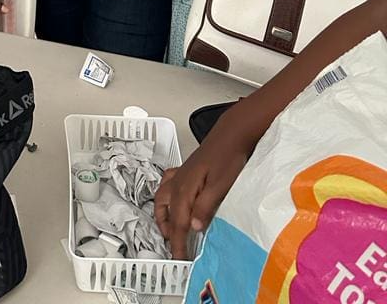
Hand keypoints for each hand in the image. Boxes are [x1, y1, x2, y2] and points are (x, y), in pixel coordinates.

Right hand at [153, 131, 249, 258]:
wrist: (232, 134)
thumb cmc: (228, 157)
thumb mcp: (221, 185)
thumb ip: (206, 207)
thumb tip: (192, 227)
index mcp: (185, 189)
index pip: (178, 223)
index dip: (178, 243)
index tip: (180, 260)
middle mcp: (178, 182)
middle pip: (166, 211)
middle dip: (168, 231)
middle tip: (176, 247)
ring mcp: (181, 174)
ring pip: (162, 197)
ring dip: (163, 214)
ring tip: (169, 228)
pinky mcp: (186, 169)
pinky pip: (168, 185)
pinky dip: (166, 196)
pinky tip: (174, 199)